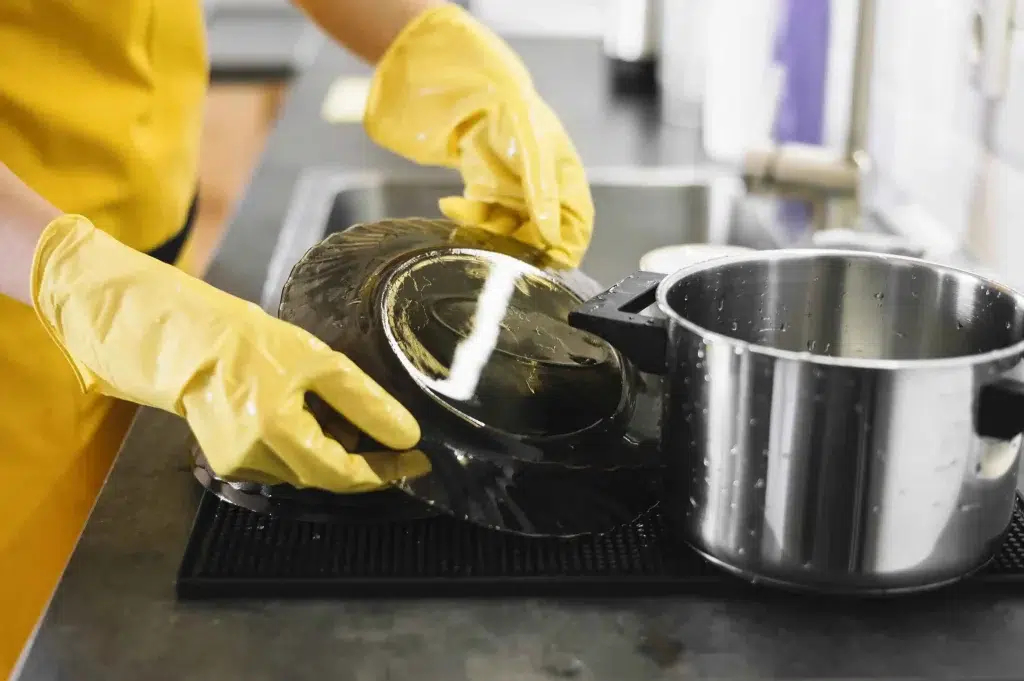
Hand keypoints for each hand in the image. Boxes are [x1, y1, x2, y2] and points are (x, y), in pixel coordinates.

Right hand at [31, 215, 425, 492]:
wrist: (187, 341)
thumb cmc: (251, 343)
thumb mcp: (319, 362)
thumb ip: (366, 402)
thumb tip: (405, 434)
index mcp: (278, 433)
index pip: (344, 474)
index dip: (385, 472)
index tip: (416, 462)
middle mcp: (255, 460)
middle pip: (325, 477)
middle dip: (363, 464)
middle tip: (395, 444)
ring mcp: (238, 465)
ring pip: (304, 473)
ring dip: (333, 456)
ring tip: (351, 425)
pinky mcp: (228, 462)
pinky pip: (282, 466)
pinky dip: (306, 450)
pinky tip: (314, 423)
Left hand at [363, 3, 593, 267]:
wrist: (473, 91)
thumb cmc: (514, 113)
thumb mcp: (533, 152)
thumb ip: (542, 193)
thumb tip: (551, 235)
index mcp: (567, 183)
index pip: (576, 228)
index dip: (565, 250)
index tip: (547, 265)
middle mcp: (545, 194)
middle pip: (539, 238)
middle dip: (516, 246)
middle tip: (493, 249)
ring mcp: (516, 196)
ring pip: (508, 234)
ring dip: (486, 234)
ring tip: (464, 219)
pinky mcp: (491, 195)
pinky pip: (484, 221)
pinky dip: (468, 218)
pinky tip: (451, 205)